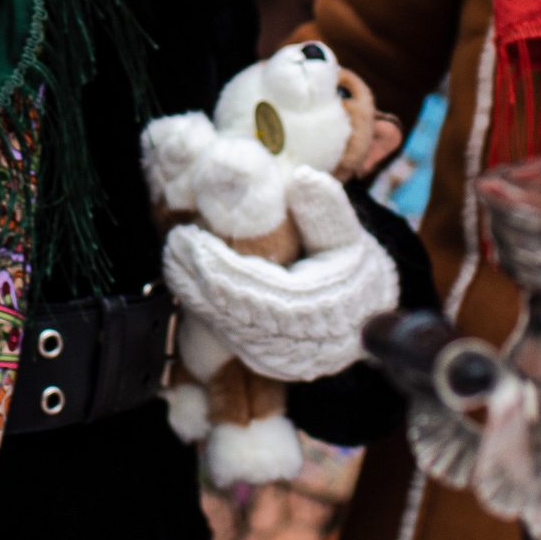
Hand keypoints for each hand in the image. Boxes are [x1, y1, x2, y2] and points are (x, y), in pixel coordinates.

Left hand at [162, 168, 398, 381]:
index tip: (188, 237)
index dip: (216, 265)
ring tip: (175, 259)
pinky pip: (228, 334)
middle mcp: (295, 345)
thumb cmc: (356, 273)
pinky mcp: (265, 361)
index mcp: (317, 312)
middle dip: (197, 278)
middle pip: (233, 312)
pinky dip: (206, 307)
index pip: (254, 291)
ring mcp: (278, 359)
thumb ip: (327, 211)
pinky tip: (188, 281)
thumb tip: (304, 178)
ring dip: (195, 293)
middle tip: (173, 245)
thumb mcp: (349, 236)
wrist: (367, 318)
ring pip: (226, 327)